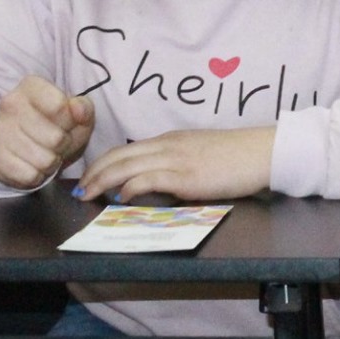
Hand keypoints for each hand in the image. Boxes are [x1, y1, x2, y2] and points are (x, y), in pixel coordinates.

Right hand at [0, 76, 95, 189]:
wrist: (20, 143)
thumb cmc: (54, 126)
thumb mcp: (76, 114)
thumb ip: (83, 108)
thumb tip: (78, 110)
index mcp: (31, 86)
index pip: (60, 106)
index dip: (70, 122)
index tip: (65, 123)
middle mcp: (11, 104)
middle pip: (55, 138)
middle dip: (62, 146)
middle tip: (57, 144)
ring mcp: (0, 130)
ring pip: (44, 160)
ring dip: (51, 163)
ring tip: (45, 154)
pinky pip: (30, 175)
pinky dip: (37, 176)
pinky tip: (32, 165)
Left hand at [75, 127, 274, 202]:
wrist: (260, 153)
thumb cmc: (235, 158)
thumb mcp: (198, 155)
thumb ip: (176, 165)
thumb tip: (159, 183)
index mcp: (169, 140)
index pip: (125, 150)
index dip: (102, 164)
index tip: (89, 177)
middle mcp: (167, 146)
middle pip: (119, 156)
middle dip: (94, 173)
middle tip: (79, 189)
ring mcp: (175, 159)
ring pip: (127, 166)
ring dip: (103, 181)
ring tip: (89, 194)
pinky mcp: (186, 176)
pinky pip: (148, 178)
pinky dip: (129, 187)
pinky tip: (121, 197)